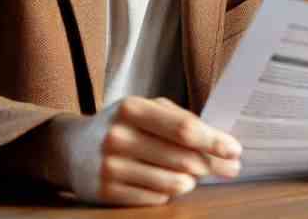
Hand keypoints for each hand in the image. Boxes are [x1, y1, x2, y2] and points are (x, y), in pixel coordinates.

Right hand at [60, 96, 241, 205]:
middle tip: (230, 167)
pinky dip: (171, 192)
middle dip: (212, 164)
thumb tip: (219, 140)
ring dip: (192, 180)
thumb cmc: (122, 124)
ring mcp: (110, 167)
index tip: (235, 149)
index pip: (183, 128)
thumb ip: (179, 118)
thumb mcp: (145, 108)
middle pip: (182, 157)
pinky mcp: (106, 193)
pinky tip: (173, 182)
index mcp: (132, 108)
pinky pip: (155, 199)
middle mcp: (119, 136)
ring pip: (172, 182)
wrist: (72, 148)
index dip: (213, 141)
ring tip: (196, 174)